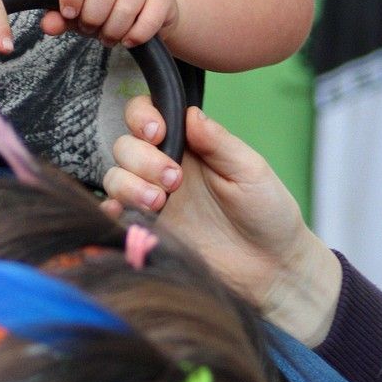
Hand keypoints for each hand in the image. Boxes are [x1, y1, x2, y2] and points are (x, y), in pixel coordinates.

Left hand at [40, 0, 178, 48]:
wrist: (148, 9)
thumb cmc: (107, 6)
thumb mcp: (80, 11)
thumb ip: (60, 17)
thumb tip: (48, 25)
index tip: (69, 14)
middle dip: (92, 21)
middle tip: (92, 28)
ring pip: (125, 10)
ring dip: (113, 32)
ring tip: (109, 35)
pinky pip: (147, 22)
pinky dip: (134, 37)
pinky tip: (129, 38)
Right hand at [104, 97, 342, 345]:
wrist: (271, 268)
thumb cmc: (268, 212)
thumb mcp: (249, 170)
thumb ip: (218, 141)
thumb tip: (190, 113)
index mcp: (189, 145)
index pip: (148, 115)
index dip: (142, 116)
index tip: (157, 132)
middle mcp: (164, 167)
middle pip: (125, 145)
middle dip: (142, 158)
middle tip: (174, 179)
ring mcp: (154, 199)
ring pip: (115, 177)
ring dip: (129, 184)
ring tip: (159, 202)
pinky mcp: (148, 230)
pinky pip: (115, 214)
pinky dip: (110, 210)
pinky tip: (122, 213)